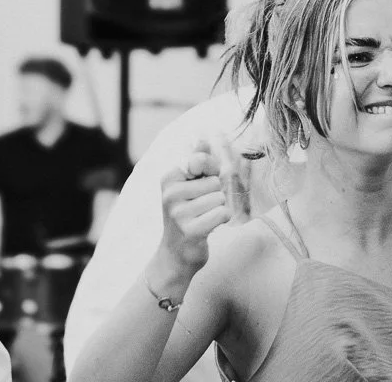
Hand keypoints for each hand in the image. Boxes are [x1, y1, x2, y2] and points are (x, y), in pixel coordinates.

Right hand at [156, 139, 231, 277]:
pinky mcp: (190, 230)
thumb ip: (199, 161)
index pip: (202, 160)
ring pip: (220, 198)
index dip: (211, 174)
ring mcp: (178, 213)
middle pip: (215, 182)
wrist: (175, 256)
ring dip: (218, 210)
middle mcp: (170, 193)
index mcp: (168, 178)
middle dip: (215, 196)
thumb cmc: (188, 215)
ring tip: (202, 219)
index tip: (199, 189)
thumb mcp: (190, 186)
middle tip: (200, 210)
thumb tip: (202, 135)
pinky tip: (207, 229)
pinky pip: (222, 213)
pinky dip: (221, 221)